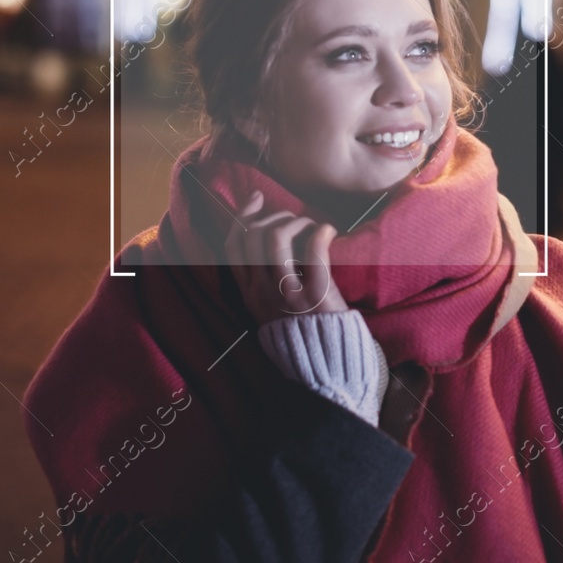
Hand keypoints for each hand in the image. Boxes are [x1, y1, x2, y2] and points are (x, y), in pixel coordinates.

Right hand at [224, 191, 347, 323]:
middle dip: (274, 217)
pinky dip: (321, 233)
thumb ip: (263, 277)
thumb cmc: (301, 329)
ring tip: (312, 226)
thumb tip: (263, 235)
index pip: (233, 246)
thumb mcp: (270, 305)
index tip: (255, 199)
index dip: (242, 217)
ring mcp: (286, 293)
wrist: (324, 362)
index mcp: (249, 293)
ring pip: (276, 238)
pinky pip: (313, 251)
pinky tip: (329, 231)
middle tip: (295, 219)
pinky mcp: (315, 295)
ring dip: (295, 222)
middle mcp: (261, 291)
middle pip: (253, 236)